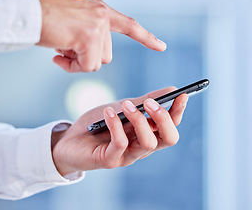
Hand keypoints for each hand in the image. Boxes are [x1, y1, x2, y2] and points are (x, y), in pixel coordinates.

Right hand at [34, 0, 166, 71]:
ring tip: (60, 49)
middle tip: (65, 51)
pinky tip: (58, 54)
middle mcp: (101, 14)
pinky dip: (72, 67)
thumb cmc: (41, 14)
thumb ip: (84, 34)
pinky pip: (87, 66)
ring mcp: (97, 25)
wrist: (25, 9)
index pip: (128, 24)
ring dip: (78, 61)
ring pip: (98, 61)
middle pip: (107, 53)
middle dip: (86, 58)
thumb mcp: (71, 19)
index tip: (161, 46)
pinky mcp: (89, 37)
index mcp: (98, 8)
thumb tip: (82, 55)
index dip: (145, 37)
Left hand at [51, 87, 188, 175]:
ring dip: (139, 120)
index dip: (178, 111)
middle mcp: (142, 146)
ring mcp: (128, 156)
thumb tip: (172, 90)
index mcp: (148, 132)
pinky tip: (108, 112)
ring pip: (148, 143)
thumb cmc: (99, 123)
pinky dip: (116, 125)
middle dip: (164, 119)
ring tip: (125, 105)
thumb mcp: (122, 108)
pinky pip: (120, 145)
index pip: (171, 125)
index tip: (181, 94)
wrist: (70, 140)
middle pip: (169, 139)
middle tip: (150, 103)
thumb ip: (145, 101)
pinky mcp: (110, 160)